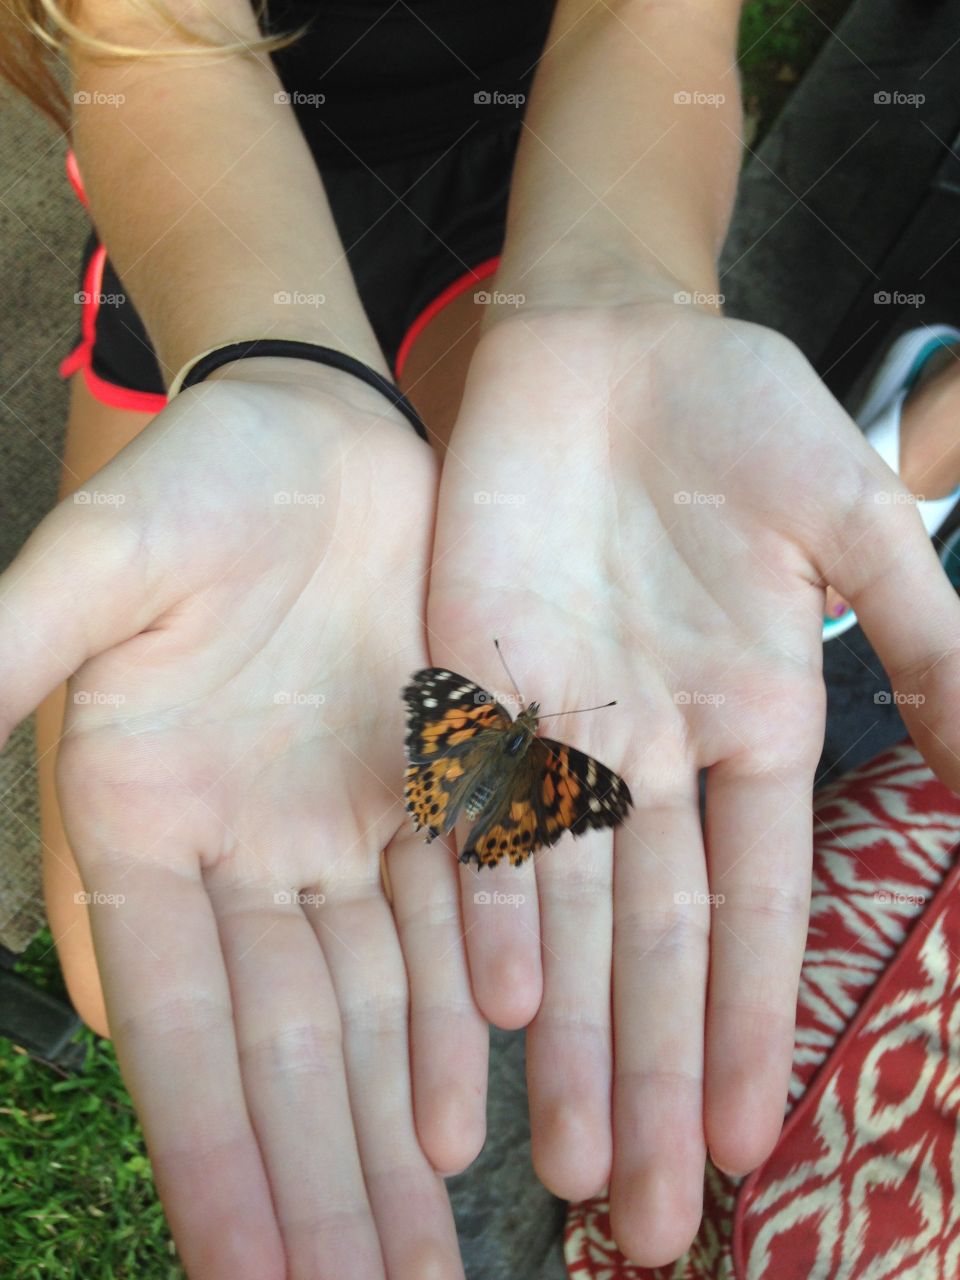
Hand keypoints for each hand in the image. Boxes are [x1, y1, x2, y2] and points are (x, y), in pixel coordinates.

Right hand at [0, 366, 484, 1279]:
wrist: (320, 427)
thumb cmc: (197, 479)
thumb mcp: (98, 563)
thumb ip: (14, 658)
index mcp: (145, 830)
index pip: (184, 1031)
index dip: (215, 1159)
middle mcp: (247, 858)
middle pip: (292, 1053)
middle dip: (324, 1190)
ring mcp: (344, 832)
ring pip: (378, 1014)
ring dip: (395, 1138)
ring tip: (423, 1263)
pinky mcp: (434, 789)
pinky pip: (452, 927)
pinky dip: (458, 1020)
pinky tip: (470, 1111)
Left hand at [426, 297, 959, 1264]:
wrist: (608, 339)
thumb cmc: (741, 419)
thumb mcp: (855, 527)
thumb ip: (930, 647)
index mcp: (750, 726)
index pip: (754, 912)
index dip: (752, 1026)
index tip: (751, 1143)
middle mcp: (652, 755)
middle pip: (656, 945)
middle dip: (654, 1075)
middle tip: (648, 1213)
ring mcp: (557, 727)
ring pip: (567, 910)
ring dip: (569, 1034)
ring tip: (571, 1161)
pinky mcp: (471, 685)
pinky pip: (480, 814)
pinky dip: (491, 907)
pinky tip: (496, 1007)